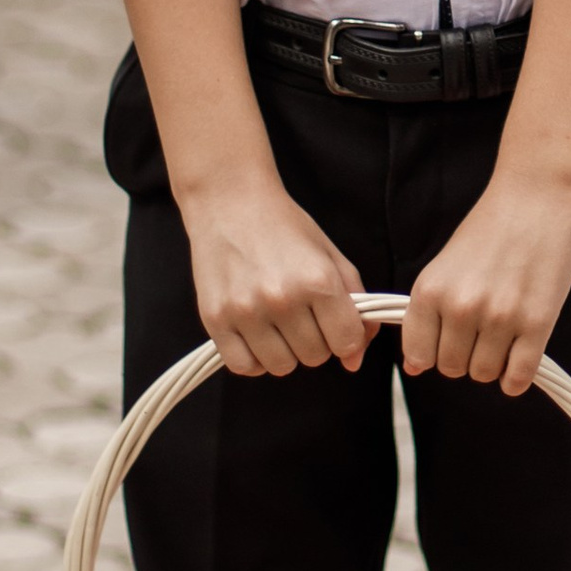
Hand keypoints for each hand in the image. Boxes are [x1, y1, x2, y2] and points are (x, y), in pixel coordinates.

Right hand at [185, 180, 369, 378]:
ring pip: (281, 367)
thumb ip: (355, 306)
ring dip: (285, 351)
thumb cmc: (284, 228)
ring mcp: (246, 311)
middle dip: (315, 340)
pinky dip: (254, 358)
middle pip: (315, 357)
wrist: (231, 203)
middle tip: (301, 313)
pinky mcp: (215, 320)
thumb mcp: (330, 257)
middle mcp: (282, 298)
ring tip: (277, 322)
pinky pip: (244, 367)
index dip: (346, 337)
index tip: (335, 324)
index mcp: (318, 279)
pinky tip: (256, 334)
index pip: (346, 341)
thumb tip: (354, 359)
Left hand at [402, 178, 570, 396]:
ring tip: (503, 335)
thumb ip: (427, 313)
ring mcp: (499, 316)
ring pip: (483, 374)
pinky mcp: (537, 323)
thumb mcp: (445, 265)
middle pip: (451, 368)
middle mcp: (460, 306)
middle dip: (465, 356)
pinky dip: (516, 378)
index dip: (433, 352)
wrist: (538, 197)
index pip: (419, 355)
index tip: (447, 340)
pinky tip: (520, 356)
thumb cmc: (491, 228)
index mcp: (430, 290)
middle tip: (481, 331)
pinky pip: (518, 376)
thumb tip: (415, 367)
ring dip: (492, 364)